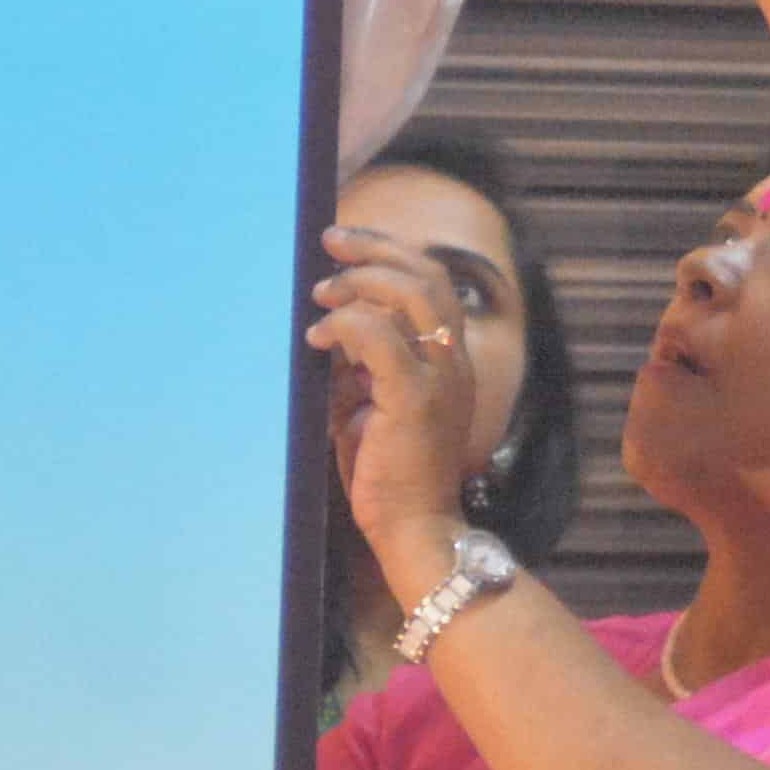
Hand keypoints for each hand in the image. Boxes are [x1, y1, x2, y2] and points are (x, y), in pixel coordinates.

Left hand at [308, 220, 493, 583]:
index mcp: (446, 361)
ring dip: (359, 280)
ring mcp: (439, 378)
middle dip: (375, 248)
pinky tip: (317, 339)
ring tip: (319, 292)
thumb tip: (325, 329)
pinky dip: (345, 324)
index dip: (391, 253)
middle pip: (428, 275)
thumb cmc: (387, 473)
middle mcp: (452, 361)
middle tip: (329, 241)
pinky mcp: (415, 398)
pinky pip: (381, 337)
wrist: (413, 528)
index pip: (432, 284)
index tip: (344, 246)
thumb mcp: (367, 405)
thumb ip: (357, 366)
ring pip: (413, 293)